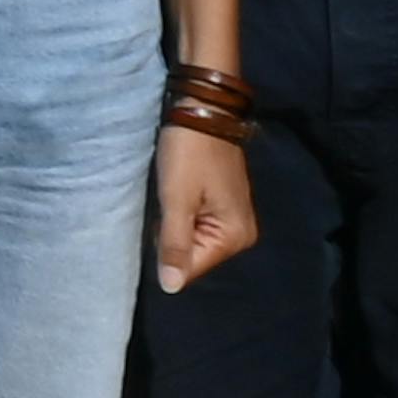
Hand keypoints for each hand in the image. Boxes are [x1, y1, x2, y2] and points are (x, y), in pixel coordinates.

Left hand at [147, 120, 260, 294]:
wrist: (203, 109)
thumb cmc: (188, 153)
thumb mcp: (176, 199)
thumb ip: (173, 245)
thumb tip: (170, 288)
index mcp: (235, 236)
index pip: (191, 267)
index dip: (165, 251)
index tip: (156, 221)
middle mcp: (241, 234)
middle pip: (192, 255)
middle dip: (170, 238)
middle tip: (161, 207)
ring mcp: (234, 219)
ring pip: (190, 240)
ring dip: (173, 226)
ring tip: (166, 201)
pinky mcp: (223, 205)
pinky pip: (195, 224)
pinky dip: (179, 216)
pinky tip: (173, 197)